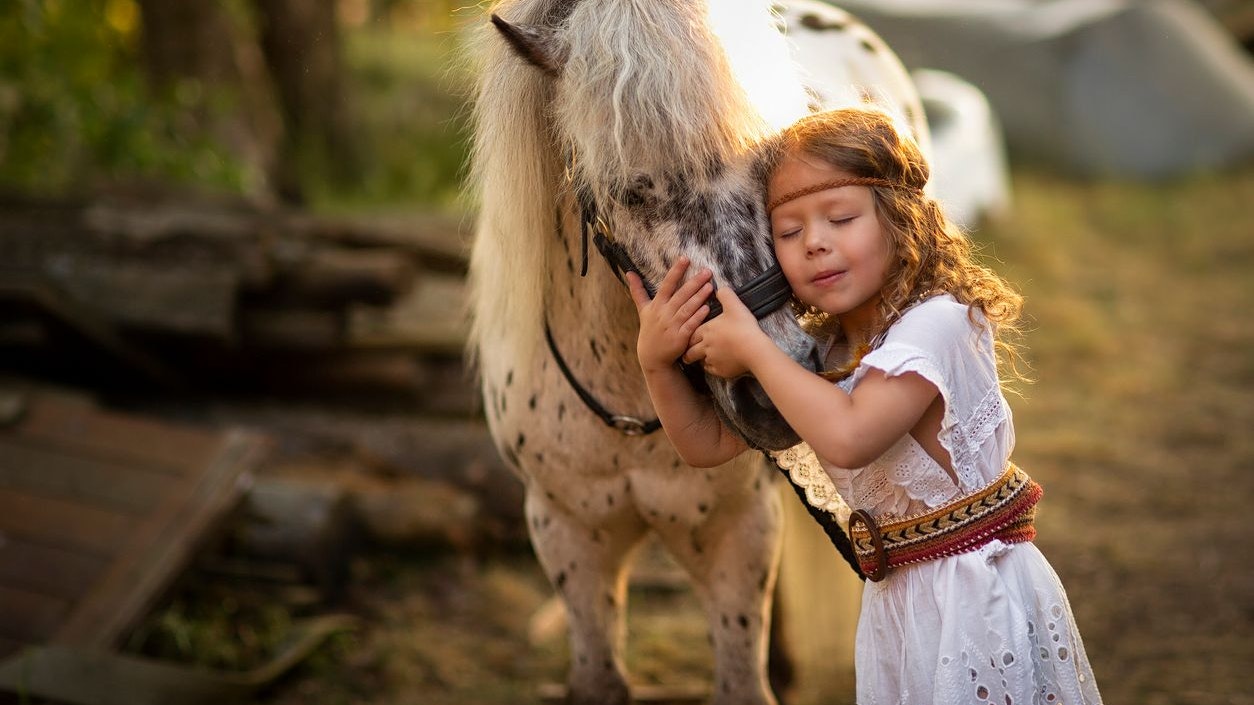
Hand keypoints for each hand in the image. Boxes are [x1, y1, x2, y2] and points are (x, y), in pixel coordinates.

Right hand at [627, 258, 712, 372]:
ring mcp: (672, 326)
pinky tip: (707, 308)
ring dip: (698, 297)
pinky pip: (690, 325)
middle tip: (707, 271)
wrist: (652, 357)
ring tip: (710, 286)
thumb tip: (629, 272)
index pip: (667, 284)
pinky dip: (697, 317)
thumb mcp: (643, 310)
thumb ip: (638, 291)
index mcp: (657, 305)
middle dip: (694, 282)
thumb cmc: (650, 329)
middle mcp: (664, 314)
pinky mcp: (680, 338)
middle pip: (680, 295)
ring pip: (687, 309)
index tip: (685, 258)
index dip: (676, 271)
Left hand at [684, 286, 770, 377]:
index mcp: (706, 330)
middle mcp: (706, 346)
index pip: (692, 334)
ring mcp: (712, 359)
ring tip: (700, 359)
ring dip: (700, 360)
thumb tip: (720, 289)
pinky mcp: (720, 371)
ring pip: (700, 362)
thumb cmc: (744, 327)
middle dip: (688, 351)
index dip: (690, 335)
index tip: (689, 337)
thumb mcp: (735, 306)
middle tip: (688, 352)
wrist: (754, 349)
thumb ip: (726, 295)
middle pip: (691, 351)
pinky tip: (715, 365)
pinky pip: (711, 370)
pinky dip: (712, 368)